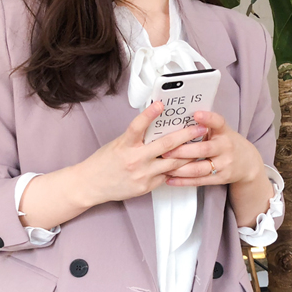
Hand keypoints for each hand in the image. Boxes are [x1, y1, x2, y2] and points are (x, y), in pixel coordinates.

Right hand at [74, 101, 206, 205]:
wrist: (91, 185)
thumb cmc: (103, 163)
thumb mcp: (117, 144)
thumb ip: (136, 138)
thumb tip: (155, 126)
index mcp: (125, 145)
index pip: (138, 126)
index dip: (150, 114)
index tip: (161, 104)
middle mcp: (135, 160)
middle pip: (166, 145)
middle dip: (186, 135)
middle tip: (199, 128)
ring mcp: (142, 175)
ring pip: (172, 163)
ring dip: (188, 154)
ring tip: (199, 146)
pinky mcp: (146, 186)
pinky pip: (166, 176)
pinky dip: (176, 169)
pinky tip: (186, 163)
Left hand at [159, 111, 264, 186]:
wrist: (247, 164)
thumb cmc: (228, 144)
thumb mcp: (222, 131)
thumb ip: (206, 126)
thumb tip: (181, 119)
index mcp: (224, 132)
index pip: (218, 122)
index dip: (208, 118)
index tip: (197, 114)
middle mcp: (225, 148)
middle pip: (203, 150)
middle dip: (182, 151)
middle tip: (165, 151)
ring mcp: (224, 165)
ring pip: (199, 169)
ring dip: (179, 169)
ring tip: (164, 166)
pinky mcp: (221, 178)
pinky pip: (199, 181)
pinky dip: (183, 181)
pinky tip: (170, 179)